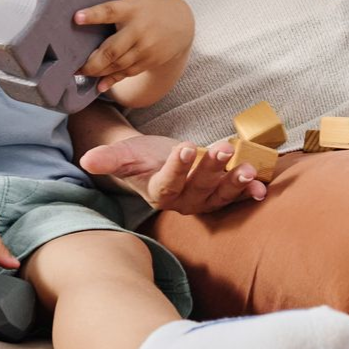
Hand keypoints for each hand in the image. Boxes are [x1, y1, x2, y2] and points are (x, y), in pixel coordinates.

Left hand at [74, 0, 193, 91]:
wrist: (183, 24)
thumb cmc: (156, 1)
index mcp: (132, 8)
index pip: (110, 11)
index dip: (93, 15)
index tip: (76, 18)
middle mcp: (138, 30)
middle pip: (112, 49)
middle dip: (91, 61)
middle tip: (73, 66)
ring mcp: (144, 48)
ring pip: (118, 64)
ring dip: (98, 72)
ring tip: (80, 74)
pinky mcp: (148, 61)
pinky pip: (127, 73)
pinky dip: (113, 80)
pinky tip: (99, 85)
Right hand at [80, 132, 268, 211]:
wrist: (156, 163)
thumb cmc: (141, 159)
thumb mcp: (124, 154)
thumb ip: (109, 158)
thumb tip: (86, 159)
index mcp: (158, 192)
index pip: (167, 183)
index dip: (177, 168)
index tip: (184, 147)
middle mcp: (183, 201)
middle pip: (199, 187)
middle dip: (212, 168)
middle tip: (222, 148)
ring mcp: (203, 200)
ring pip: (219, 194)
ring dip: (235, 182)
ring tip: (249, 169)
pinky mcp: (220, 194)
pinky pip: (234, 196)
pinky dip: (249, 192)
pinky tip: (261, 187)